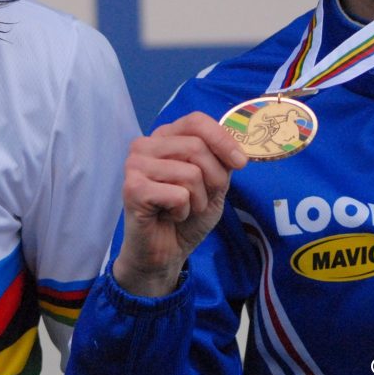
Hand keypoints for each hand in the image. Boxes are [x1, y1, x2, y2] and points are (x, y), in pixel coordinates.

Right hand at [112, 112, 247, 296]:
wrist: (165, 253)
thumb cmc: (187, 216)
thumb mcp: (214, 184)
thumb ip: (222, 161)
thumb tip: (239, 151)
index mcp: (163, 137)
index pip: (196, 121)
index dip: (222, 139)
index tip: (241, 163)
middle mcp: (145, 145)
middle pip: (197, 146)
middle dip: (213, 179)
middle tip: (201, 200)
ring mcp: (135, 165)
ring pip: (190, 172)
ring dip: (198, 200)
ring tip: (181, 209)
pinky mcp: (132, 188)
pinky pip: (179, 195)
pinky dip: (183, 211)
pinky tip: (168, 216)